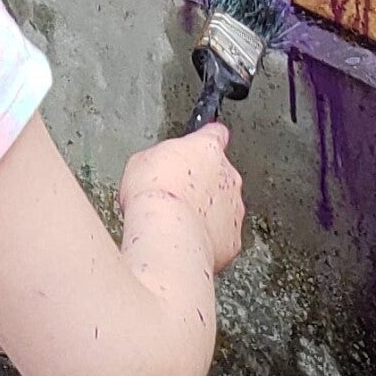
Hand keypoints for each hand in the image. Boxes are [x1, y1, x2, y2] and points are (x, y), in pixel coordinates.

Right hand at [120, 124, 245, 275]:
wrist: (166, 233)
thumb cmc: (153, 194)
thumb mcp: (141, 161)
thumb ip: (160, 158)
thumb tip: (157, 167)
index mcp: (208, 149)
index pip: (215, 134)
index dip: (206, 140)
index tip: (199, 146)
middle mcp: (228, 177)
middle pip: (220, 175)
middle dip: (202, 185)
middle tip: (175, 196)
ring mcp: (234, 210)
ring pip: (223, 208)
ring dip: (205, 213)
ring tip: (177, 223)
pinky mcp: (232, 240)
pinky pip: (222, 237)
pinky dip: (207, 240)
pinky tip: (185, 241)